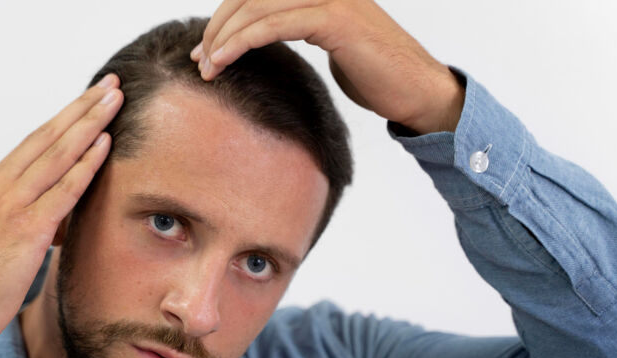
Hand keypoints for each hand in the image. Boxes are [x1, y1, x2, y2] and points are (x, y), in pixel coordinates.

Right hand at [0, 74, 123, 346]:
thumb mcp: (0, 237)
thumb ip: (29, 217)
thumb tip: (63, 215)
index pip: (35, 141)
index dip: (65, 117)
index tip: (89, 97)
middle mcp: (0, 186)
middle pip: (48, 136)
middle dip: (82, 106)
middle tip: (110, 83)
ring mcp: (12, 205)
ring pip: (57, 153)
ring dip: (89, 123)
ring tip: (114, 99)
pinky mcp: (26, 229)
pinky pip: (63, 190)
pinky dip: (85, 164)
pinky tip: (104, 144)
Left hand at [191, 0, 463, 133]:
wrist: (417, 91)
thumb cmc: (376, 74)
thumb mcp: (329, 42)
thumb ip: (300, 28)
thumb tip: (265, 36)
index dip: (225, 17)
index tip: (205, 49)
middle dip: (218, 27)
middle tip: (199, 59)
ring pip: (257, 8)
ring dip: (224, 38)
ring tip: (207, 67)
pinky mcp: (335, 20)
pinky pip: (275, 24)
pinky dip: (243, 42)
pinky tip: (226, 61)